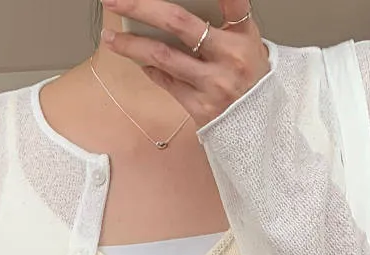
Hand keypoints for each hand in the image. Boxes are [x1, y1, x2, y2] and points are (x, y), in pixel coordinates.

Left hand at [101, 0, 268, 127]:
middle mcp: (229, 57)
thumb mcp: (246, 42)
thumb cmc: (249, 79)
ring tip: (110, 37)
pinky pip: (167, 82)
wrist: (259, 127)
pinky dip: (149, 68)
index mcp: (243, 36)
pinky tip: (138, 60)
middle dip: (140, 7)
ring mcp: (213, 84)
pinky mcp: (201, 108)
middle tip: (115, 0)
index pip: (230, 0)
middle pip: (176, 21)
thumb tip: (179, 7)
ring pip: (162, 55)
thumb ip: (223, 17)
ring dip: (131, 44)